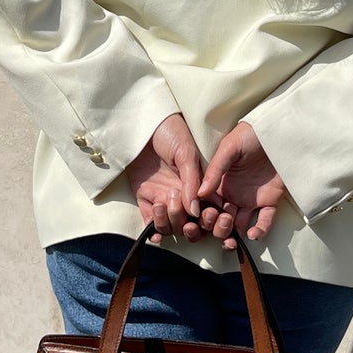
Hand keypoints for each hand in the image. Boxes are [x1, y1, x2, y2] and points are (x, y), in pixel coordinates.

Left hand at [127, 113, 206, 241]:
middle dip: (189, 226)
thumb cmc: (169, 132)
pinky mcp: (145, 198)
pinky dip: (152, 230)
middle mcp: (183, 195)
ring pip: (171, 226)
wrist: (142, 123)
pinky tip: (153, 227)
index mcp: (198, 185)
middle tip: (184, 214)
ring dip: (168, 222)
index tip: (207, 217)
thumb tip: (196, 211)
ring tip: (162, 202)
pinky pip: (150, 222)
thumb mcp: (186, 153)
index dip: (210, 220)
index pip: (208, 211)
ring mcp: (164, 198)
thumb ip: (192, 181)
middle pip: (190, 224)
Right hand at [195, 121, 285, 250]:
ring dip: (234, 234)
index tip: (203, 218)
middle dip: (217, 227)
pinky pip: (264, 221)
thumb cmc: (250, 134)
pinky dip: (259, 231)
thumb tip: (199, 193)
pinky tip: (253, 234)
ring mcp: (250, 200)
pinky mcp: (269, 202)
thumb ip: (215, 170)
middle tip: (221, 225)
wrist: (278, 130)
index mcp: (218, 182)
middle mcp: (232, 194)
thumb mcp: (229, 148)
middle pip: (219, 219)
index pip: (206, 204)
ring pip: (239, 225)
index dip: (203, 214)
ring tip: (233, 237)